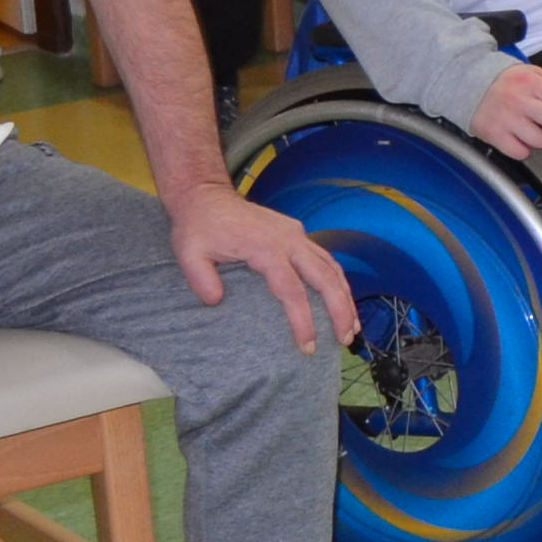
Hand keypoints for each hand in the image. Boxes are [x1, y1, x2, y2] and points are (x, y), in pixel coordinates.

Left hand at [168, 184, 356, 353]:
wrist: (206, 195)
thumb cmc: (199, 226)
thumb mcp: (189, 252)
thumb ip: (201, 279)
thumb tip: (216, 301)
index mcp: (265, 248)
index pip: (292, 291)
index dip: (303, 321)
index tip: (308, 345)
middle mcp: (289, 240)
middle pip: (326, 278)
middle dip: (340, 311)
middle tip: (345, 339)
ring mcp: (296, 234)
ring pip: (332, 267)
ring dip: (345, 297)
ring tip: (352, 325)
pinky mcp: (297, 233)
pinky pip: (326, 258)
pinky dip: (338, 280)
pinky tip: (342, 298)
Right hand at [472, 60, 541, 158]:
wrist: (465, 82)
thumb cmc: (501, 80)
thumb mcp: (529, 72)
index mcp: (531, 82)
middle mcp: (519, 100)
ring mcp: (506, 118)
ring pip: (540, 141)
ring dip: (540, 139)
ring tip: (532, 130)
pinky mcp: (493, 134)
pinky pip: (520, 152)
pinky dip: (523, 149)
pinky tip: (519, 139)